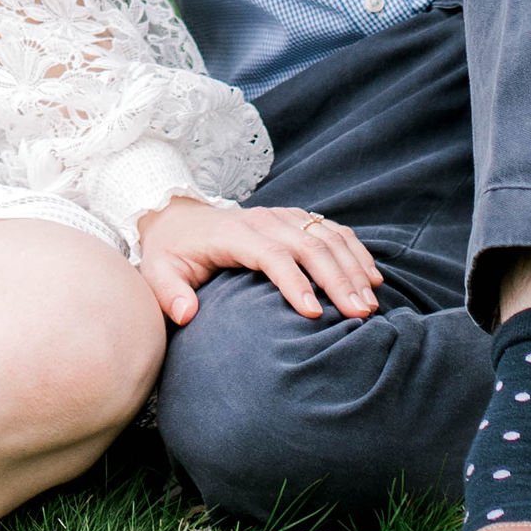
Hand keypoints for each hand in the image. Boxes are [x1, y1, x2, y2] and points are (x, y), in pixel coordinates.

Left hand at [135, 195, 379, 328]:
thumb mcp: (158, 271)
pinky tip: (372, 276)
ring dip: (353, 267)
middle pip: (309, 246)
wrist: (177, 216)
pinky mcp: (294, 219)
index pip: (273, 255)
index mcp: (235, 233)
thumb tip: (186, 314)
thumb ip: (169, 293)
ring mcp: (282, 216)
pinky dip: (355, 251)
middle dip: (338, 280)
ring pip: (327, 236)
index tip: (315, 315)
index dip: (295, 283)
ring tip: (371, 303)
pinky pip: (332, 230)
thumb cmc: (170, 251)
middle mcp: (264, 219)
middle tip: (360, 314)